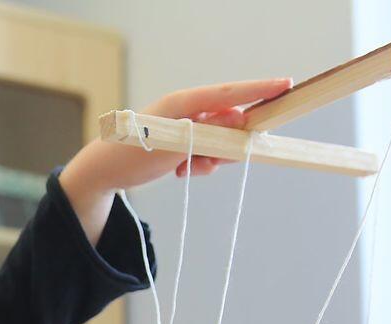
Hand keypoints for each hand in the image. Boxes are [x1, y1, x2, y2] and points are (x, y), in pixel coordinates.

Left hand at [58, 79, 291, 242]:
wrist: (104, 172)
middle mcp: (187, 109)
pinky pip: (207, 151)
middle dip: (228, 143)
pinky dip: (201, 164)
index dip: (259, 90)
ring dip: (212, 158)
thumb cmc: (133, 155)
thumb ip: (210, 131)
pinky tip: (181, 171)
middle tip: (213, 158)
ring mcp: (186, 125)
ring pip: (220, 140)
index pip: (229, 93)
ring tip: (187, 168)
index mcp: (183, 102)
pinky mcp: (183, 140)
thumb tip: (241, 117)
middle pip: (229, 120)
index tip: (286, 85)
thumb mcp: (174, 146)